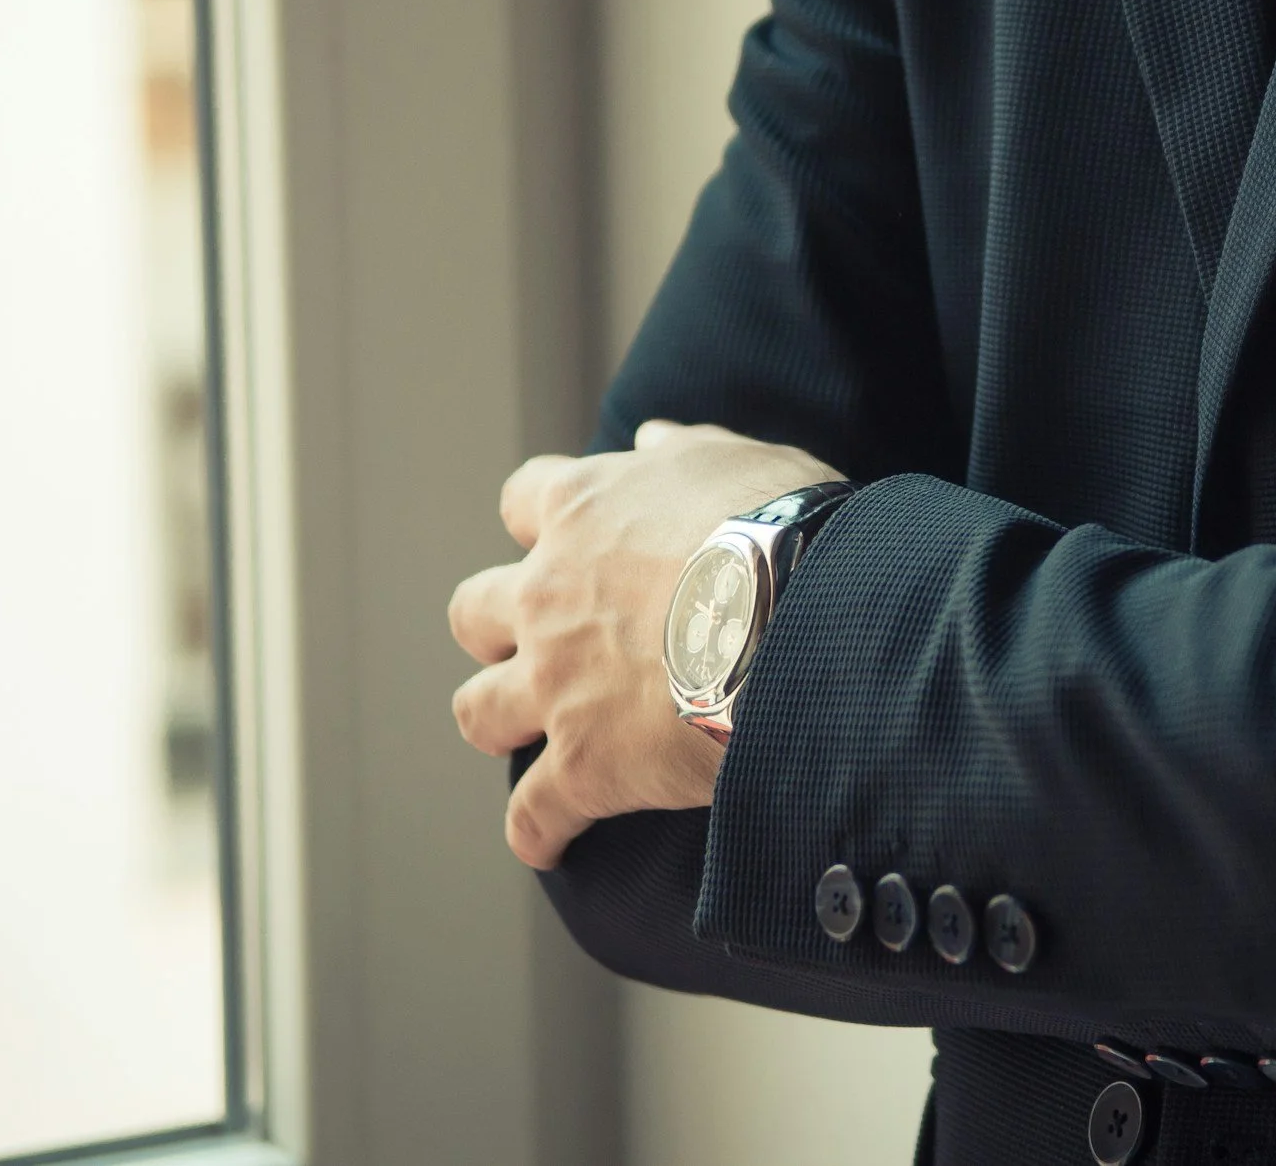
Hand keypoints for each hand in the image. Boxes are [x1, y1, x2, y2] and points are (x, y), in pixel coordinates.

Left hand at [447, 420, 841, 867]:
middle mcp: (548, 594)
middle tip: (541, 644)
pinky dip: (537, 830)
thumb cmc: (785, 528)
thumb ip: (687, 450)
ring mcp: (555, 682)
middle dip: (498, 630)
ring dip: (501, 721)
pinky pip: (531, 815)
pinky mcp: (583, 765)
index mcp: (586, 509)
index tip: (565, 540)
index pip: (525, 500)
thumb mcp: (745, 461)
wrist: (801, 619)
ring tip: (531, 736)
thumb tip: (649, 435)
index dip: (542, 523)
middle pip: (474, 612)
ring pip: (478, 710)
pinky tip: (551, 841)